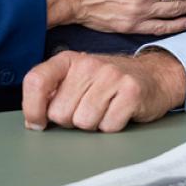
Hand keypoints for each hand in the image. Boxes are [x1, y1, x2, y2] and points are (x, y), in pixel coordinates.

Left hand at [22, 49, 185, 132]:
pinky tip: (118, 112)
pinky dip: (112, 126)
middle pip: (60, 113)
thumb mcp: (77, 79)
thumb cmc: (108, 82)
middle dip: (71, 120)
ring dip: (93, 124)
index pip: (36, 81)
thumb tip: (32, 119)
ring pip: (84, 123)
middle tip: (87, 108)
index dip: (32, 108)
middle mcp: (87, 64)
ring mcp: (110, 76)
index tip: (37, 123)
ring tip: (104, 109)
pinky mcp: (131, 91)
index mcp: (68, 60)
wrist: (153, 75)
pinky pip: (108, 126)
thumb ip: (53, 93)